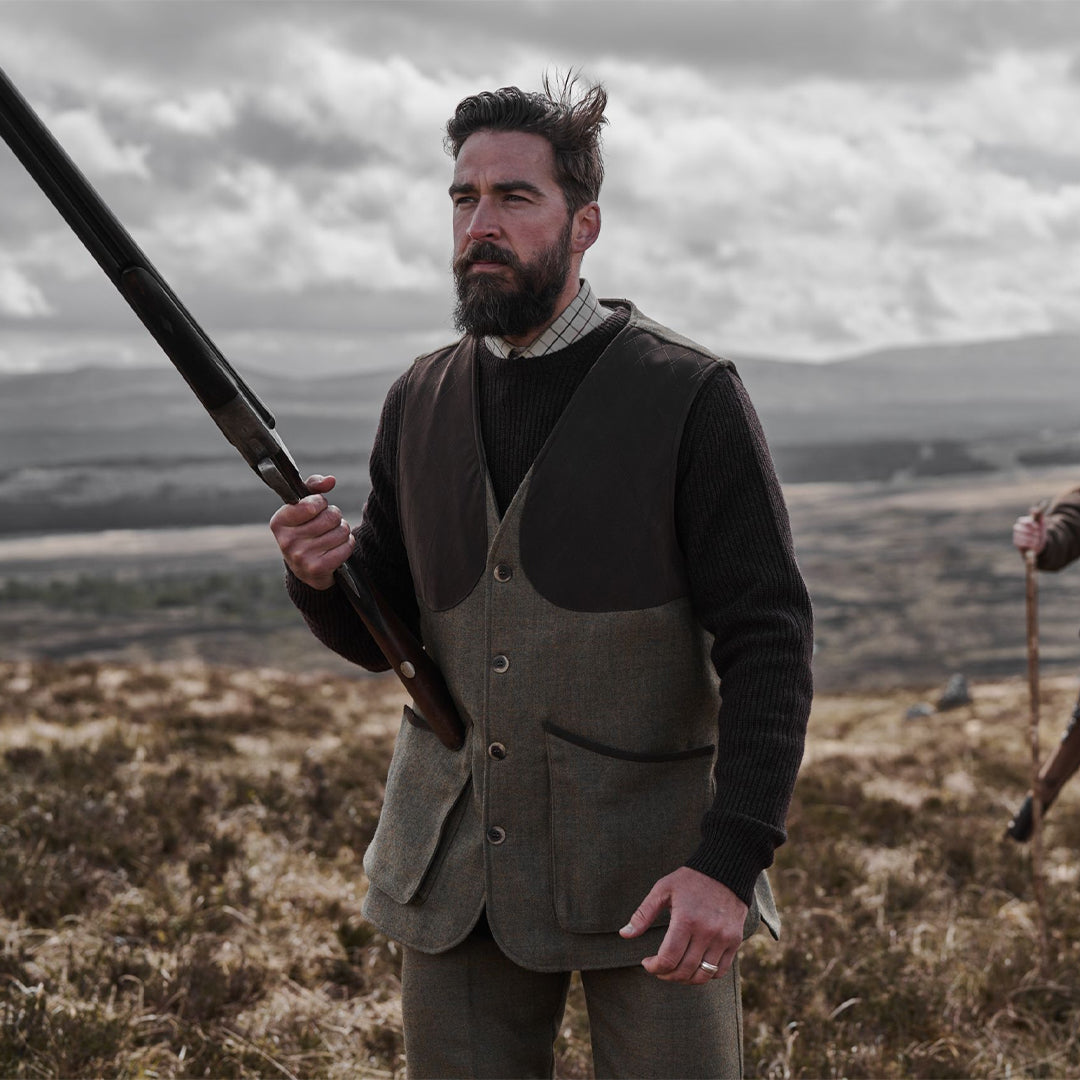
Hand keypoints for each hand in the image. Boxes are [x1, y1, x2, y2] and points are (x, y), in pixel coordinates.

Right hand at [269, 474, 354, 589]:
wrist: (306, 569)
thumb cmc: (305, 530)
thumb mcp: (303, 507)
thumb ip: (314, 487)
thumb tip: (331, 480)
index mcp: (279, 522)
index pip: (313, 504)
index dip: (321, 503)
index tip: (316, 509)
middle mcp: (286, 541)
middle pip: (331, 517)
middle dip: (335, 517)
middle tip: (327, 524)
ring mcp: (301, 557)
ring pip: (341, 531)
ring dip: (342, 531)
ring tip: (332, 536)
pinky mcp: (317, 568)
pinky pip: (347, 547)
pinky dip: (348, 544)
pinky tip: (337, 547)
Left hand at [619, 866, 747, 983]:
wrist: (726, 869)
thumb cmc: (689, 879)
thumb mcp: (662, 889)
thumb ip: (643, 913)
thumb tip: (624, 934)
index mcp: (686, 919)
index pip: (668, 958)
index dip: (654, 967)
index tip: (647, 963)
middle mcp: (707, 932)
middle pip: (684, 970)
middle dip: (666, 975)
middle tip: (658, 969)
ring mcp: (723, 938)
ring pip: (703, 976)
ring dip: (685, 979)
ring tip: (675, 971)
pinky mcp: (735, 941)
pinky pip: (720, 971)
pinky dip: (706, 975)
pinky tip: (694, 966)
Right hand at [1013, 514, 1046, 554]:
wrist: (1039, 543)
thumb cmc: (1039, 531)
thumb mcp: (1041, 523)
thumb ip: (1039, 515)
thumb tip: (1035, 509)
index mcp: (1022, 521)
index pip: (1021, 520)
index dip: (1029, 524)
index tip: (1037, 527)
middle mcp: (1017, 527)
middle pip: (1019, 528)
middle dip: (1031, 532)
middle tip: (1038, 535)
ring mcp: (1015, 535)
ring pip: (1021, 536)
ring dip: (1031, 539)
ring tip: (1037, 540)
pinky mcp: (1016, 542)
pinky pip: (1020, 543)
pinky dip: (1029, 544)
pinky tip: (1033, 544)